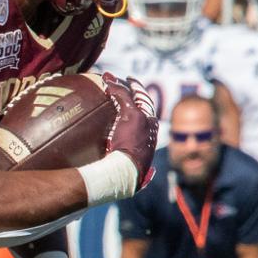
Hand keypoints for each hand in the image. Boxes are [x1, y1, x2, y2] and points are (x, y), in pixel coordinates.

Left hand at [100, 72, 158, 192]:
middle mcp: (151, 123)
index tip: (138, 102)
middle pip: (145, 101)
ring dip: (122, 84)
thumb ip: (138, 167)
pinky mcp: (132, 114)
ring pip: (134, 95)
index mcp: (152, 135)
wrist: (128, 170)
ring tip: (112, 77)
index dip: (144, 106)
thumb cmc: (130, 173)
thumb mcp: (136, 168)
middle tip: (129, 81)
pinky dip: (114, 86)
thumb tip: (142, 179)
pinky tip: (105, 81)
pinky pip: (122, 95)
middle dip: (137, 89)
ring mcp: (143, 118)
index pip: (150, 115)